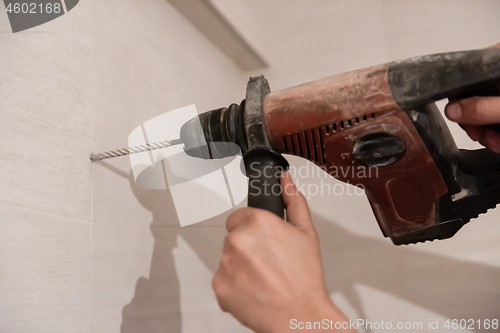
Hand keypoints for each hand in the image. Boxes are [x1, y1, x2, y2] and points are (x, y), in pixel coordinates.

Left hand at [212, 172, 354, 332]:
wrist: (299, 316)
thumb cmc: (304, 279)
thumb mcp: (306, 233)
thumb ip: (293, 201)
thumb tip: (286, 181)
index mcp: (257, 221)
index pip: (241, 216)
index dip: (254, 229)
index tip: (265, 242)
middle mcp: (238, 239)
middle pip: (233, 236)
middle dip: (247, 246)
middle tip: (268, 262)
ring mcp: (226, 263)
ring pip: (228, 257)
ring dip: (240, 265)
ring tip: (263, 277)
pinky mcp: (219, 285)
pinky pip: (223, 278)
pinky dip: (234, 284)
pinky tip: (253, 289)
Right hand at [444, 42, 499, 152]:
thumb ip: (482, 108)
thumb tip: (451, 111)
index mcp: (497, 63)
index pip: (465, 76)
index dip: (462, 101)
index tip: (468, 122)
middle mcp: (495, 73)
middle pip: (473, 97)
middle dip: (476, 123)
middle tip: (483, 137)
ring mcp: (498, 90)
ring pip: (482, 109)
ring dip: (486, 132)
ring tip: (497, 143)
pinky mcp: (499, 103)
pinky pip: (491, 115)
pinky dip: (495, 131)